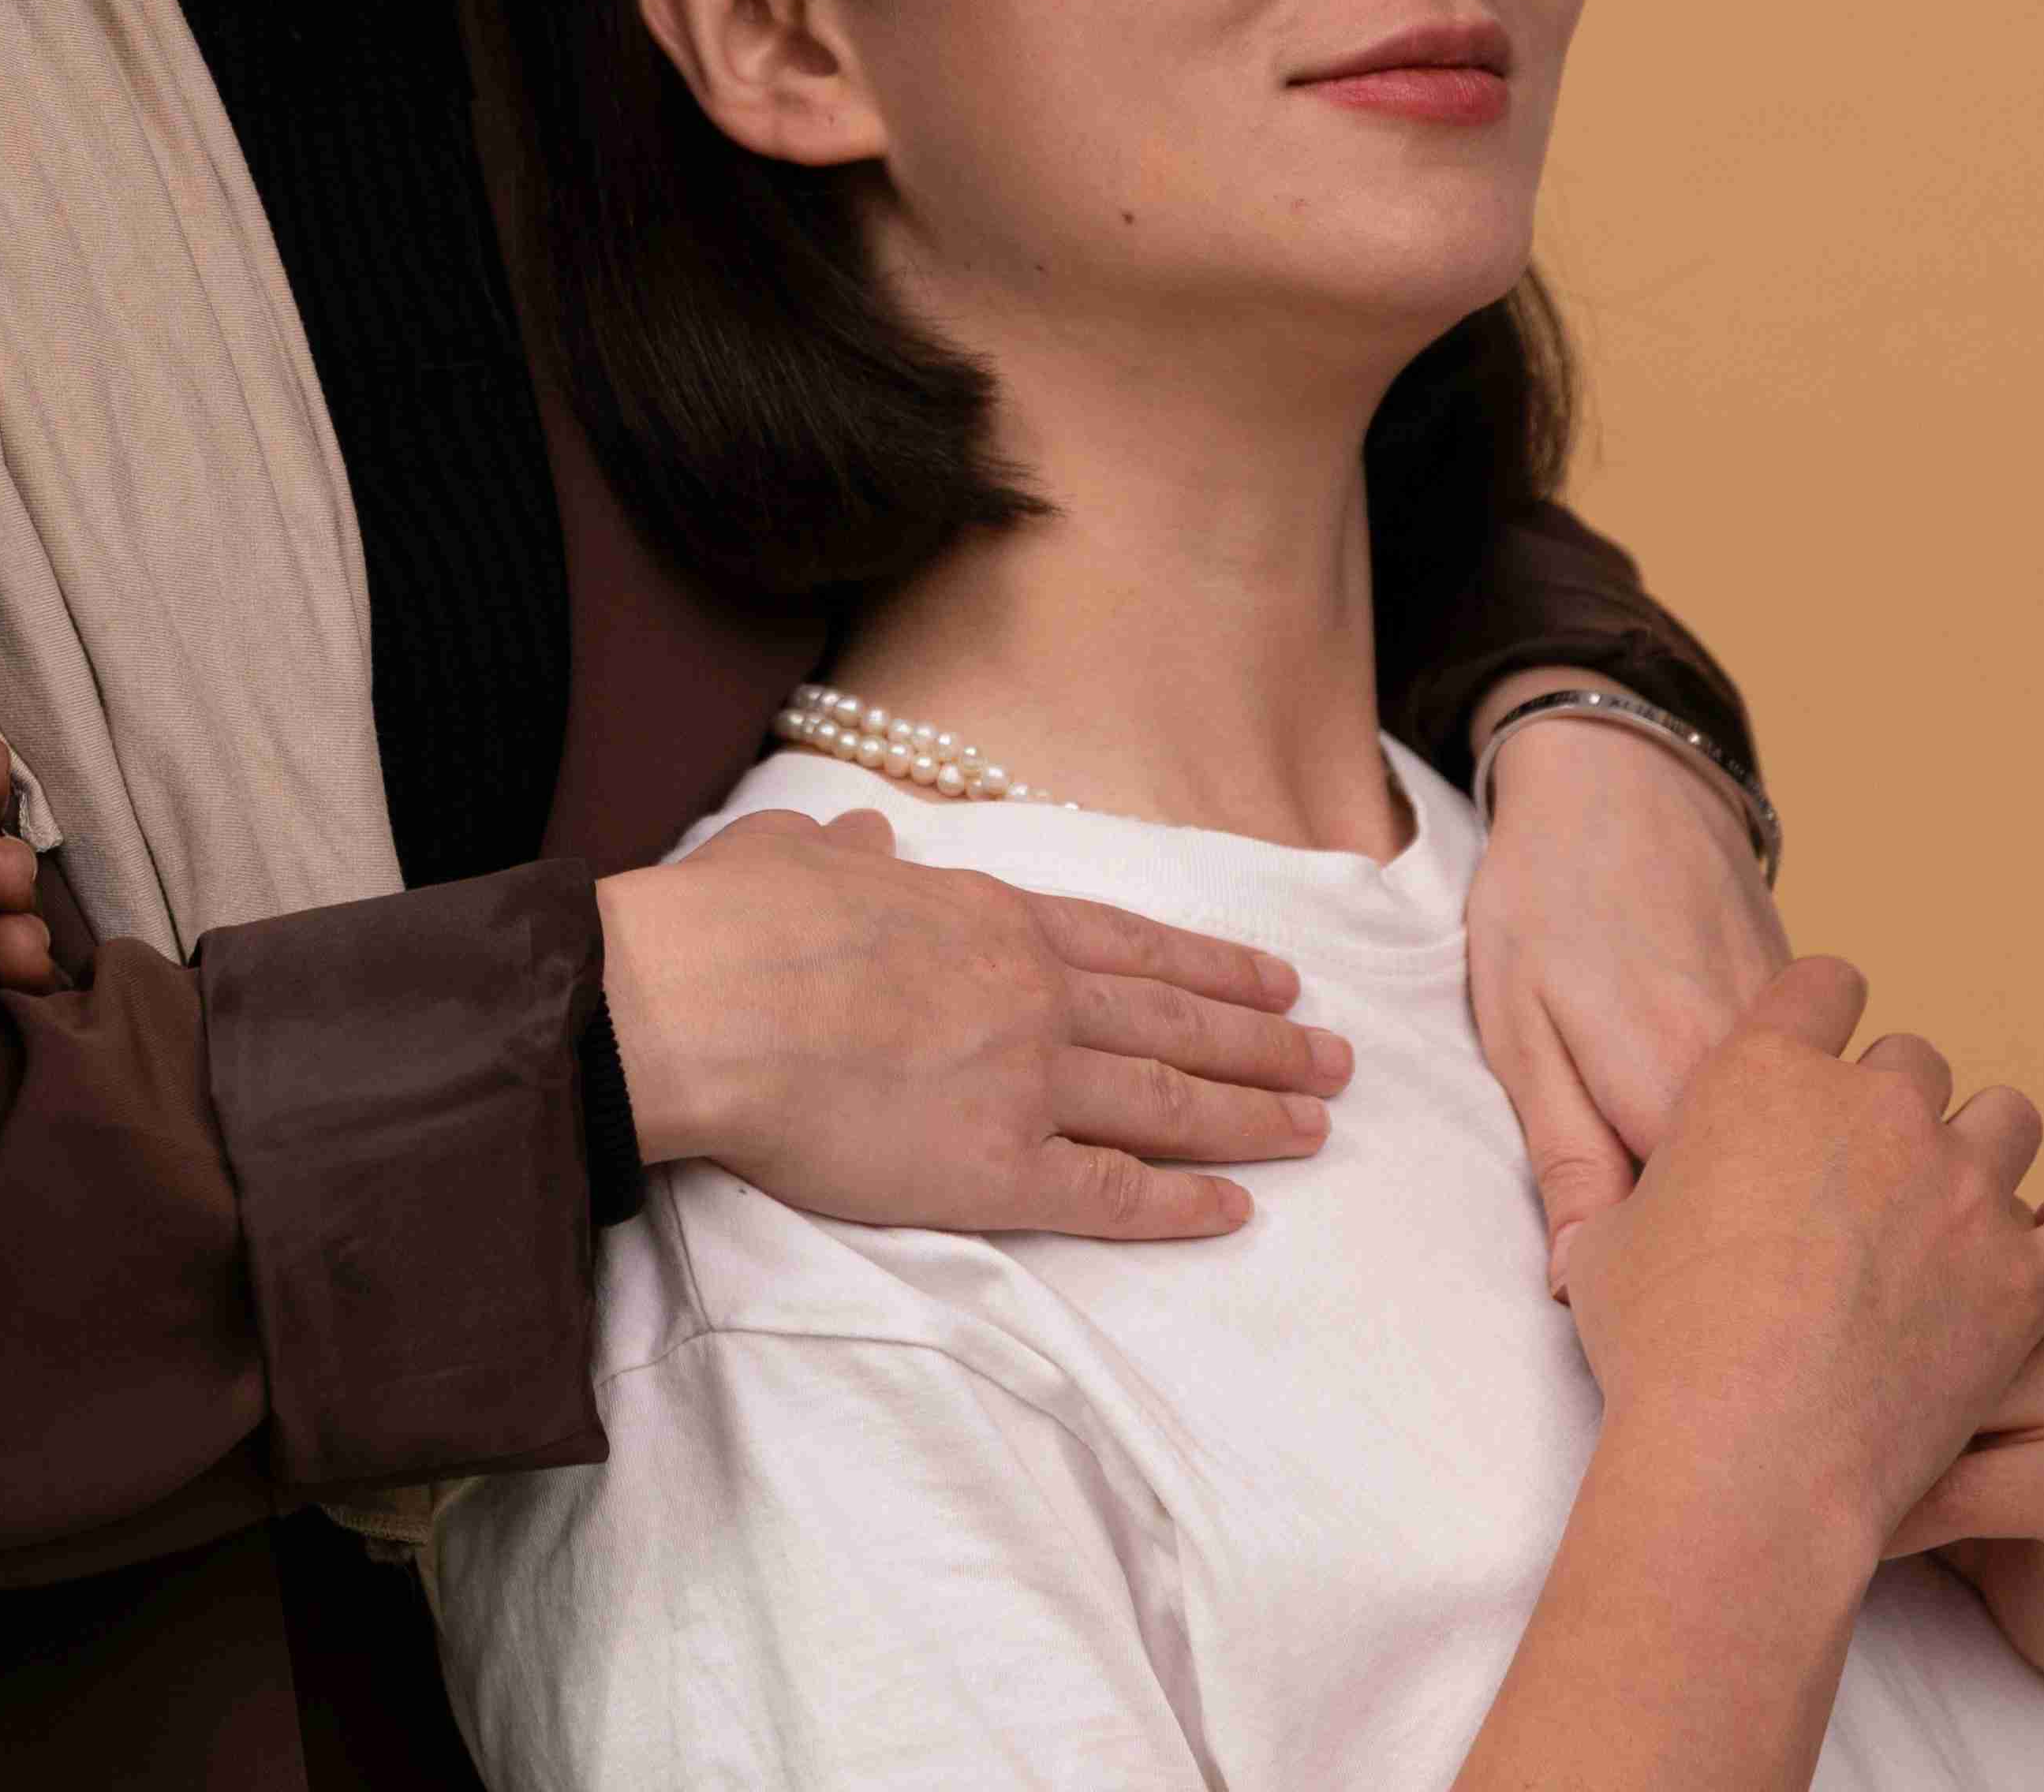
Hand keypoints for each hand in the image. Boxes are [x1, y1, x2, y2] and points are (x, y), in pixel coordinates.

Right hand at [596, 808, 1349, 1239]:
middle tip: (1336, 1057)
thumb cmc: (733, 925)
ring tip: (1317, 1125)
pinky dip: (1181, 1202)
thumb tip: (859, 835)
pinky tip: (1235, 1209)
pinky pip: (1111, 1191)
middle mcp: (1033, 994)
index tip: (1275, 978)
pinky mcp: (998, 1169)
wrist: (707, 1003)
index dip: (1212, 963)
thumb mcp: (791, 855)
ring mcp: (1026, 1081)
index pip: (1131, 944)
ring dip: (1251, 1113)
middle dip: (1265, 1040)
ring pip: (1167, 1101)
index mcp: (989, 917)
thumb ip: (839, 851)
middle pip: (1176, 1020)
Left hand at [1467, 702, 1789, 1272]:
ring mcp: (1817, 1054)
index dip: (1669, 1296)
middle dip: (1736, 1264)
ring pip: (1817, 1174)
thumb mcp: (1521, 1035)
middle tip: (1673, 1262)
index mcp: (1679, 1097)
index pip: (1703, 1254)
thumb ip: (1565, 1163)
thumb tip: (1575, 1285)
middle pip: (1778, 1223)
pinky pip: (1832, 1119)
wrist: (1623, 779)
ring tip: (1720, 1207)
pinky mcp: (1827, 1029)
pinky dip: (1799, 1148)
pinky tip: (1753, 1150)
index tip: (1640, 1312)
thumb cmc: (1546, 903)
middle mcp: (1775, 1084)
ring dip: (1776, 1204)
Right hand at [1560, 961, 2043, 1575]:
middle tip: (1867, 1174)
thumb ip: (1625, 1207)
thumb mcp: (1607, 1250)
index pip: (1824, 984)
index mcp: (1764, 1075)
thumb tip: (1595, 1224)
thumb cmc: (1659, 1352)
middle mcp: (1876, 1107)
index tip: (1816, 1059)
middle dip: (1896, 1104)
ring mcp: (1960, 1187)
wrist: (1748, 1458)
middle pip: (1917, 1057)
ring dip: (1983, 1153)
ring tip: (1954, 1211)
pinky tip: (2034, 1265)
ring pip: (2010, 1119)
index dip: (1820, 1015)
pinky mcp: (2023, 1275)